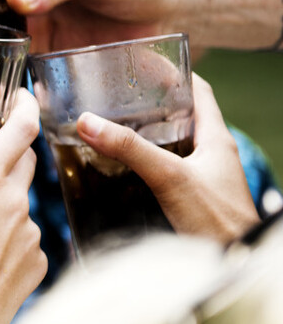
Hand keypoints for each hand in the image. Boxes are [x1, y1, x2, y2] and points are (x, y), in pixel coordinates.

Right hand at [0, 89, 44, 323]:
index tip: (17, 95)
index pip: (20, 128)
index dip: (22, 105)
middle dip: (10, 149)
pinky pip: (25, 238)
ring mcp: (28, 235)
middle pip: (25, 158)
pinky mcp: (35, 265)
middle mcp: (13, 203)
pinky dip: (7, 237)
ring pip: (23, 200)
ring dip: (3, 197)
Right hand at [74, 74, 257, 243]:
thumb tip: (88, 122)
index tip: (145, 61)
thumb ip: (129, 149)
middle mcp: (212, 153)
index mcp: (216, 137)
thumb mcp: (168, 177)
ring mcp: (203, 176)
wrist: (234, 261)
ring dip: (146, 134)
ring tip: (113, 126)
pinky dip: (145, 161)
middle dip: (151, 102)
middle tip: (118, 95)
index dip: (174, 72)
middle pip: (182, 115)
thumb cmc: (216, 220)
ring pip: (173, 143)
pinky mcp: (192, 196)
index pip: (198, 90)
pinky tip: (123, 169)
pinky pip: (167, 168)